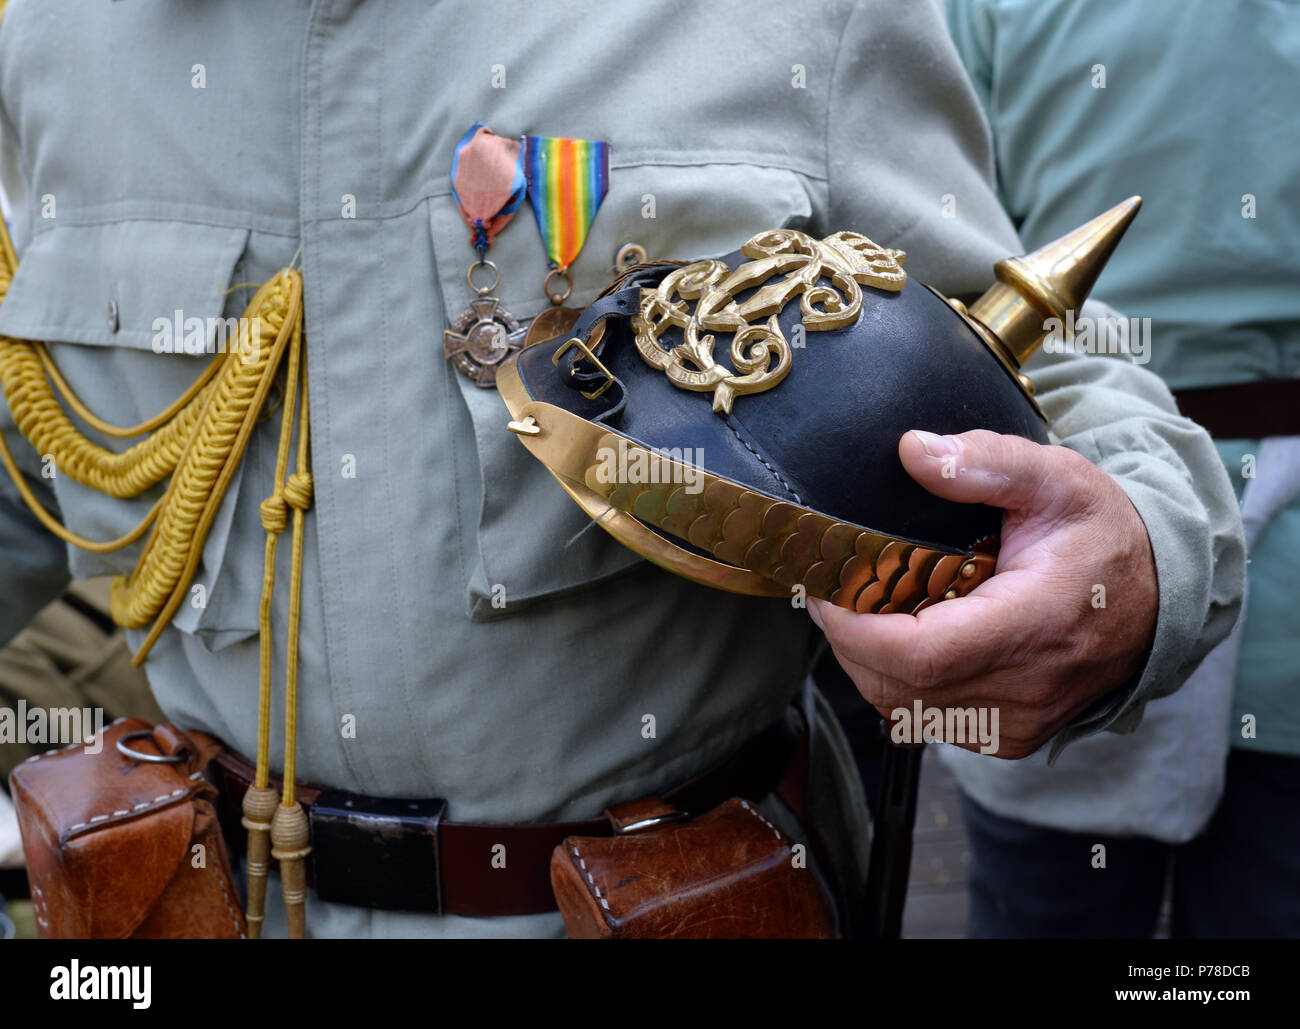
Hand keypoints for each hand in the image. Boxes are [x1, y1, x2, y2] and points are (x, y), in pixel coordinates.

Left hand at [808, 429, 1157, 758]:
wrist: (1158, 598)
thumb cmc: (1101, 536)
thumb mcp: (1055, 479)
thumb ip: (984, 462)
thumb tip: (913, 451)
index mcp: (1037, 624)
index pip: (922, 655)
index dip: (857, 630)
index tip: (826, 592)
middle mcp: (1028, 688)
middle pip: (899, 688)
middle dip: (849, 641)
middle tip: (833, 591)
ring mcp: (1019, 723)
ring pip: (904, 711)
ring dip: (867, 664)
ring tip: (862, 610)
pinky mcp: (1010, 737)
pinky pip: (928, 720)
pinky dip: (899, 684)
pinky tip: (901, 639)